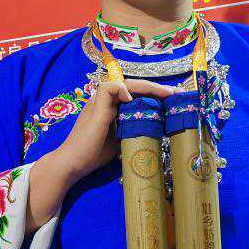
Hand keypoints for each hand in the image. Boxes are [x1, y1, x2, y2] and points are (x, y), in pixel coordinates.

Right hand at [25, 79, 174, 232]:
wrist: (72, 164)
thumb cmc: (92, 154)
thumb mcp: (119, 139)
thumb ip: (131, 130)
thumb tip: (153, 129)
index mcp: (109, 107)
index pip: (135, 93)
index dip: (153, 93)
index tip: (173, 98)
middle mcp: (104, 101)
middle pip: (133, 86)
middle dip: (157, 88)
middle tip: (177, 93)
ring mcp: (98, 103)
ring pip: (125, 84)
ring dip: (147, 87)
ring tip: (165, 94)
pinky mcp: (96, 109)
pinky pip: (109, 89)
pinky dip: (122, 89)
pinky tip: (134, 98)